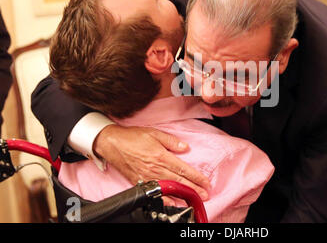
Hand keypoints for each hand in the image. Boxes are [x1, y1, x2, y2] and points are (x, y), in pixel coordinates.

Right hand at [93, 124, 210, 199]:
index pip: (184, 170)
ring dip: (182, 195)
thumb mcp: (154, 133)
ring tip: (193, 199)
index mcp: (161, 156)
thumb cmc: (132, 137)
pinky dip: (164, 199)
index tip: (206, 182)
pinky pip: (154, 192)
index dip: (196, 177)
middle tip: (205, 194)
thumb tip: (185, 147)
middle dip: (194, 189)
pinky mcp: (139, 181)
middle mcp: (155, 169)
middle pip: (179, 181)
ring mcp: (147, 177)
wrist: (111, 143)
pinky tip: (172, 202)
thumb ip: (171, 141)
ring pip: (168, 189)